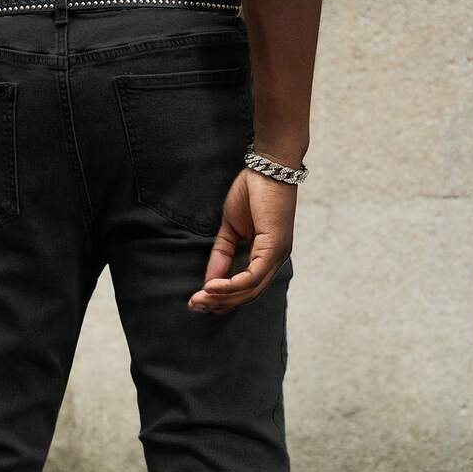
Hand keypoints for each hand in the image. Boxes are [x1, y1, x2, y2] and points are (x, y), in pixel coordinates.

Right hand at [188, 168, 296, 312]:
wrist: (269, 166)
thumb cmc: (253, 191)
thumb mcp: (231, 228)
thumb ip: (222, 255)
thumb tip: (209, 280)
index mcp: (266, 255)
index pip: (245, 287)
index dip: (221, 298)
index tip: (197, 301)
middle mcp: (275, 260)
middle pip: (248, 295)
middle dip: (219, 303)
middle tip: (195, 306)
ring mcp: (277, 255)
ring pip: (250, 290)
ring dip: (223, 297)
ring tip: (201, 298)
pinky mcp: (275, 248)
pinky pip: (252, 277)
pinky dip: (232, 285)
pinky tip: (212, 286)